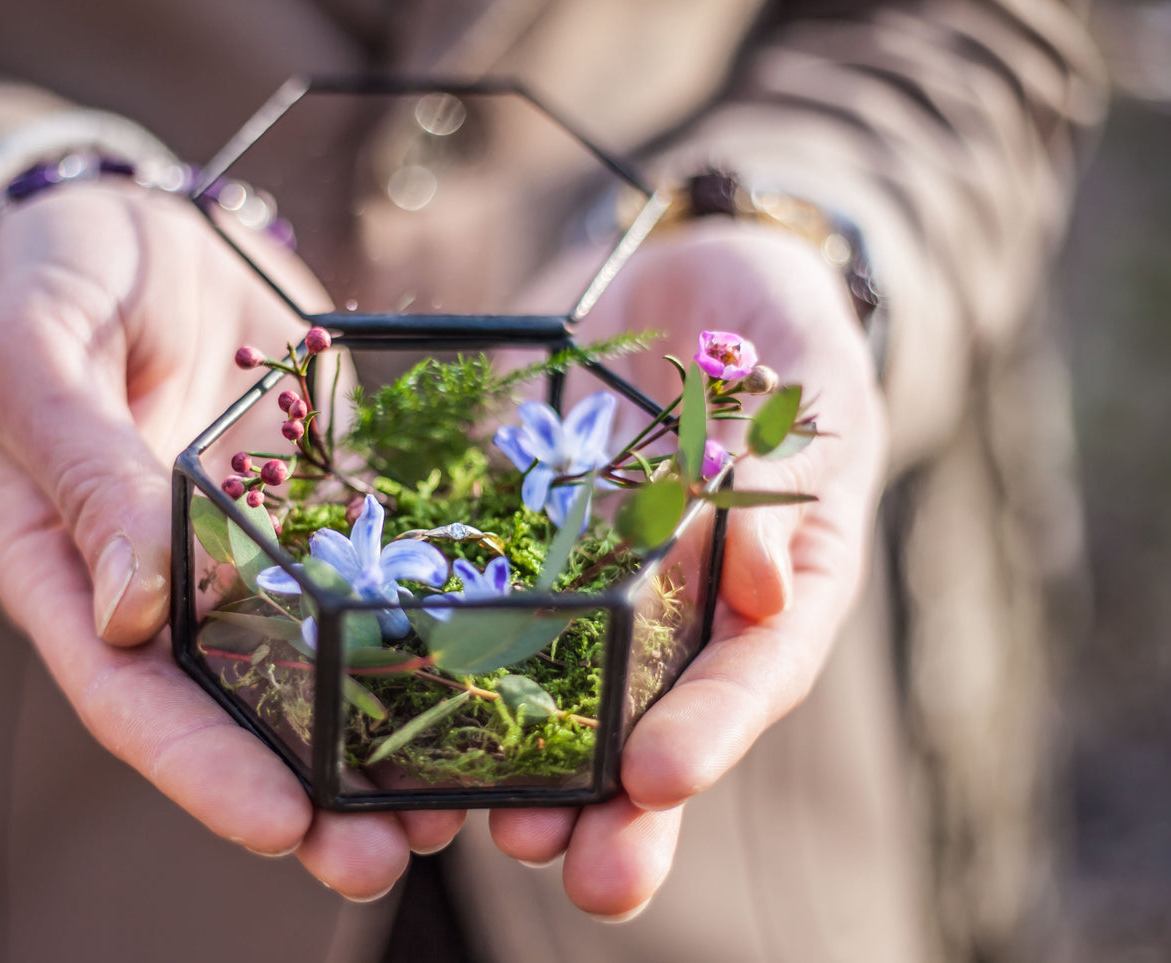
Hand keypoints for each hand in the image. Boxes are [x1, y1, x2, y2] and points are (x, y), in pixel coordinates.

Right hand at [0, 181, 462, 899]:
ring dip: (384, 735)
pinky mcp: (326, 506)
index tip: (276, 822)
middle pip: (234, 710)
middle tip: (385, 853)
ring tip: (461, 802)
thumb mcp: (42, 355)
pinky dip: (429, 626)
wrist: (145, 228)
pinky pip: (381, 571)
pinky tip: (492, 668)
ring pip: (319, 663)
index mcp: (71, 574)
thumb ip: (82, 470)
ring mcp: (255, 551)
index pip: (130, 696)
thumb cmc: (61, 280)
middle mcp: (171, 587)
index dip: (199, 767)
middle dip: (309, 789)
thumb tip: (137, 607)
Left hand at [489, 220, 887, 916]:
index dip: (709, 732)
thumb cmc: (783, 335)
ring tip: (470, 822)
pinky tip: (393, 697)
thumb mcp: (812, 391)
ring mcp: (600, 585)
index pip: (751, 676)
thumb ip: (796, 479)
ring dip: (520, 762)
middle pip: (654, 727)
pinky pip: (487, 602)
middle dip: (611, 807)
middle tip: (565, 865)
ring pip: (561, 691)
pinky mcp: (526, 543)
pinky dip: (445, 653)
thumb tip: (772, 589)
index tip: (656, 781)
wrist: (698, 281)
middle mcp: (682, 613)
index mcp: (774, 593)